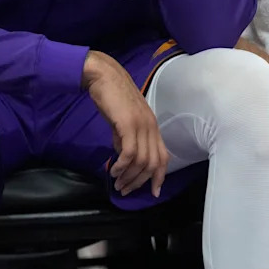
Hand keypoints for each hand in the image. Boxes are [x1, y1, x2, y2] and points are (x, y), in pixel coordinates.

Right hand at [82, 50, 168, 196]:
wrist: (104, 76)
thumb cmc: (112, 97)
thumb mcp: (123, 122)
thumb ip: (127, 139)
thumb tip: (125, 159)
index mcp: (152, 126)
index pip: (163, 157)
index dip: (160, 177)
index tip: (152, 192)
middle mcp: (151, 126)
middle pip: (153, 163)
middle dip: (139, 182)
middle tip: (124, 190)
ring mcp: (141, 124)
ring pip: (142, 161)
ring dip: (128, 176)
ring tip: (117, 183)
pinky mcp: (128, 123)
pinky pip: (129, 153)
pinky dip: (121, 166)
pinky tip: (112, 170)